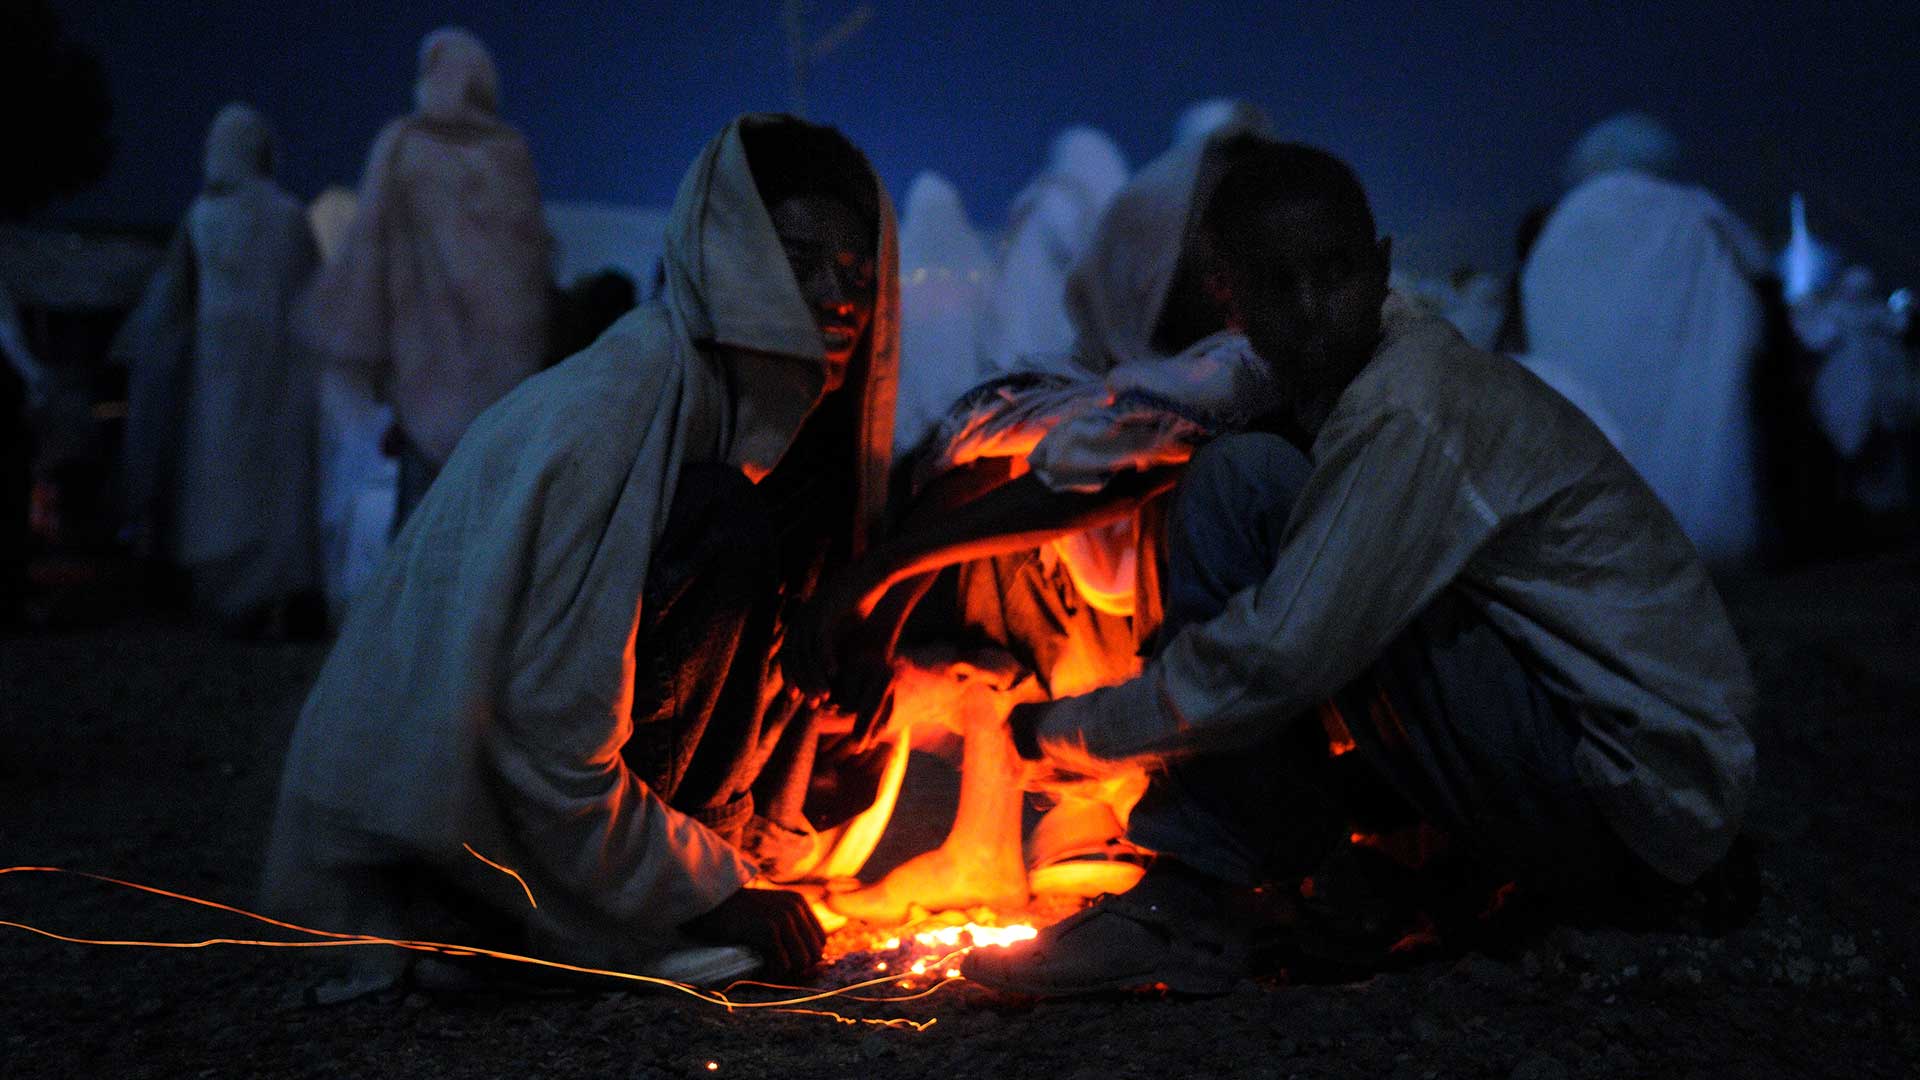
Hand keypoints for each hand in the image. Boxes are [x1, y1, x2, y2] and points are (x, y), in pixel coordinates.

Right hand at [682, 886, 825, 978]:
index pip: (820, 940)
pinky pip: (782, 964)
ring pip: (801, 961)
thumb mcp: (769, 915)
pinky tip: (759, 973)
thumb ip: (791, 934)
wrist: (709, 902)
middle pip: (814, 953)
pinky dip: (771, 975)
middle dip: (799, 970)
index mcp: (798, 902)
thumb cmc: (737, 915)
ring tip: (767, 974)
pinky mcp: (768, 928)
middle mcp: (794, 907)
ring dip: (785, 974)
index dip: (808, 958)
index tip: (789, 967)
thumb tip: (818, 968)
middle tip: (777, 974)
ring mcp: (782, 917)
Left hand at [781, 567, 882, 699]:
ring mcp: (812, 612)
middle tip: (813, 703)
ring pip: (807, 652)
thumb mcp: (843, 626)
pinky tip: (835, 674)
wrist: (873, 573)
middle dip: (802, 682)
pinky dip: (826, 658)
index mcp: (802, 621)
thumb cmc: (861, 600)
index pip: (788, 655)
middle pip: (794, 657)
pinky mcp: (827, 609)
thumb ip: (832, 644)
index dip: (791, 677)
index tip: (797, 697)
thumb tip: (830, 671)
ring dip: (814, 676)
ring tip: (825, 695)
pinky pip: (822, 640)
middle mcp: (802, 617)